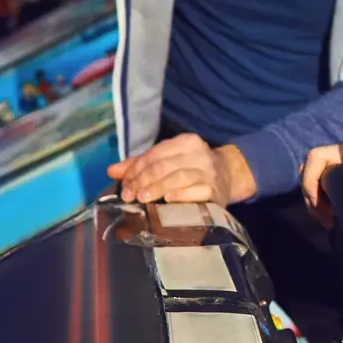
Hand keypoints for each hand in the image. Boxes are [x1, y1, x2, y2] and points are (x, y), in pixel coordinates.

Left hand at [107, 134, 255, 205]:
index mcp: (186, 142)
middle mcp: (199, 153)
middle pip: (163, 166)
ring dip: (156, 189)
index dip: (136, 170)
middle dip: (142, 181)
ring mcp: (209, 172)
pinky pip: (195, 192)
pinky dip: (179, 196)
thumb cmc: (193, 169)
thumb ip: (141, 165)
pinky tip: (167, 201)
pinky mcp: (215, 190)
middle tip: (129, 196)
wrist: (230, 177)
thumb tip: (112, 171)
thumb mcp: (170, 160)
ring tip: (141, 199)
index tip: (124, 185)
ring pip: (177, 178)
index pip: (155, 154)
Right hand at [301, 136, 342, 251]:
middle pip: (311, 169)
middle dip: (311, 193)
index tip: (316, 203)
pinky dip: (319, 205)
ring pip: (314, 181)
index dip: (310, 179)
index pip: (317, 156)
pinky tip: (329, 218)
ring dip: (314, 202)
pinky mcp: (341, 186)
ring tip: (327, 220)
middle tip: (323, 216)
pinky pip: (320, 191)